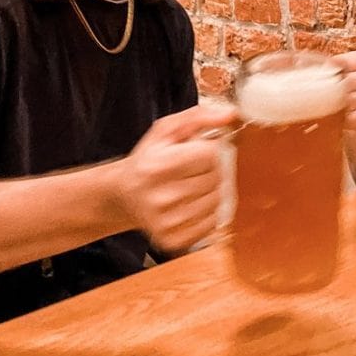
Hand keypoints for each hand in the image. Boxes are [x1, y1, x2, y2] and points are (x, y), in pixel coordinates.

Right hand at [114, 103, 235, 254]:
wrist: (124, 195)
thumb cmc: (149, 159)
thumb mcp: (166, 130)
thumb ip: (199, 117)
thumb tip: (230, 114)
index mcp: (157, 167)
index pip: (210, 154)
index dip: (207, 149)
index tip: (194, 150)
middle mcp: (161, 198)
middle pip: (215, 177)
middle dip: (210, 169)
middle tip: (191, 169)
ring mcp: (167, 223)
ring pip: (216, 200)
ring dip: (210, 190)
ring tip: (189, 185)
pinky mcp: (172, 241)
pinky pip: (212, 223)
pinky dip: (207, 211)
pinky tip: (190, 204)